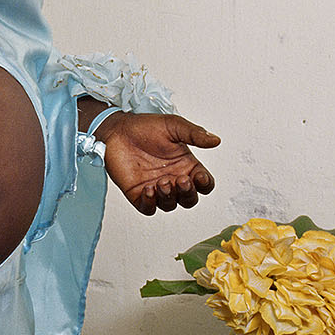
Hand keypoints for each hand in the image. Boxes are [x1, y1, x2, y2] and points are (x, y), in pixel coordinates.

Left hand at [99, 112, 220, 215]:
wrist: (117, 129)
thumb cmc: (146, 126)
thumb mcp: (174, 126)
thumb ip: (195, 134)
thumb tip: (216, 140)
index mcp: (187, 166)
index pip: (204, 183)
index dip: (205, 184)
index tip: (198, 175)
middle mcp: (174, 179)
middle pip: (189, 199)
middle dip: (188, 193)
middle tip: (180, 180)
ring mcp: (156, 188)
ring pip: (170, 205)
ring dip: (169, 197)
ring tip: (162, 182)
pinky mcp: (138, 194)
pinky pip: (148, 208)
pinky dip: (151, 203)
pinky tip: (149, 190)